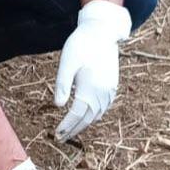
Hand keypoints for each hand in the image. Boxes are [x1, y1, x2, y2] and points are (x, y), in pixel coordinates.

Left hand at [53, 0, 131, 141]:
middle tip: (62, 138)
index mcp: (90, 87)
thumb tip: (58, 106)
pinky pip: (104, 107)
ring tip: (72, 130)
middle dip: (74, 129)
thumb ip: (62, 84)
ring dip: (84, 124)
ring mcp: (110, 89)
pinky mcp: (113, 85)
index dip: (67, 126)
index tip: (57, 134)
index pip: (77, 114)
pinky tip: (87, 117)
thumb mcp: (67, 62)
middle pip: (87, 118)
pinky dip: (95, 115)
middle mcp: (103, 92)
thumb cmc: (81, 44)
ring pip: (97, 114)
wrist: (102, 31)